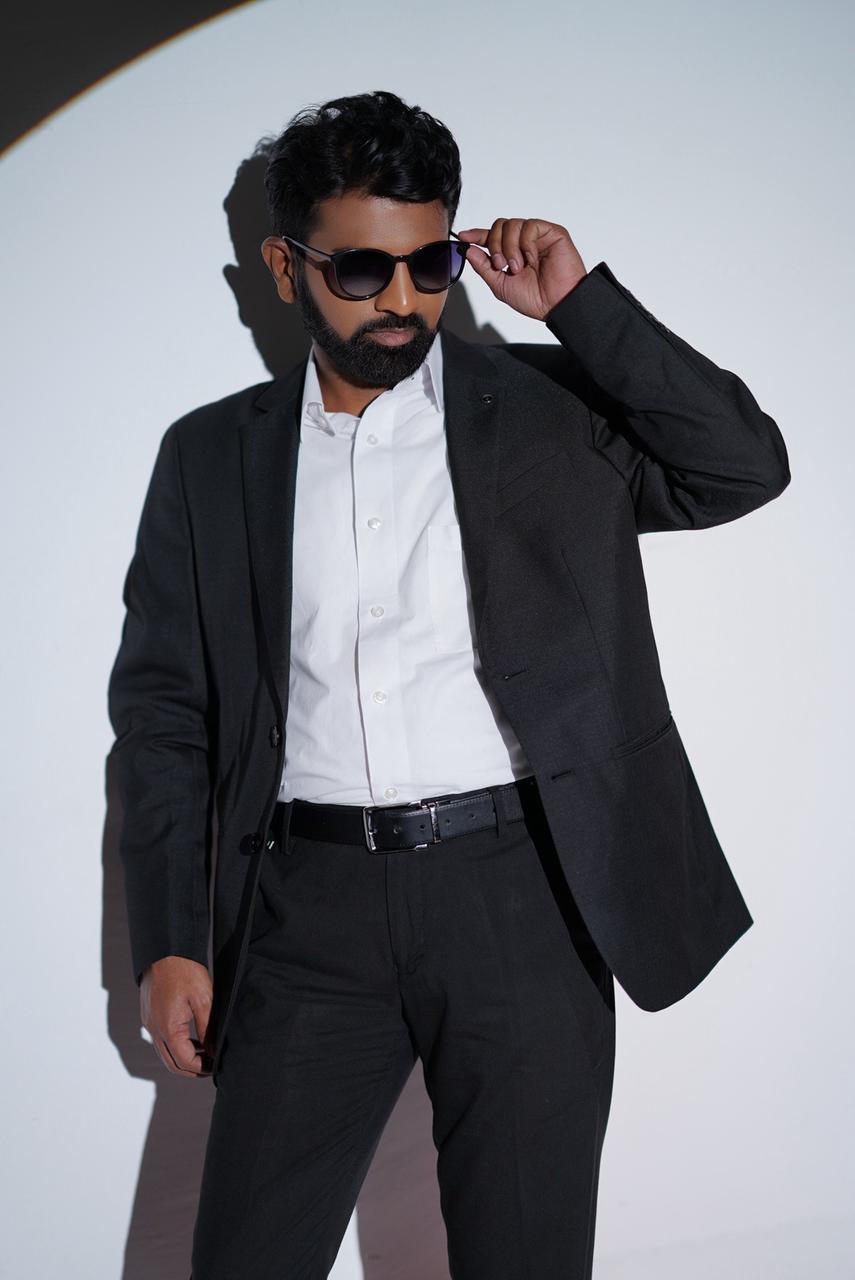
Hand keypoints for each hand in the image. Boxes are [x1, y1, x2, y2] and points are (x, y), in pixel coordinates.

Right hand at [141, 955, 212, 1077]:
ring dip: (184, 1059)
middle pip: (172, 1064)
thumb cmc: (185, 971)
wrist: (165, 951)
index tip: (217, 1065)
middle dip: (192, 1069)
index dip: (203, 1068)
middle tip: (212, 1065)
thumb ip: (208, 1029)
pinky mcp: (149, 1017)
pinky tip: (192, 1039)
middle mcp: (154, 1030)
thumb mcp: (204, 1000)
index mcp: (168, 1029)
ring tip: (206, 1053)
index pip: (185, 1062)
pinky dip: (176, 1046)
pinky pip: (161, 1041)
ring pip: (165, 1054)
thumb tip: (214, 1051)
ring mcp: (150, 1024)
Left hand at [455, 218, 586, 320]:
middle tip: (501, 265)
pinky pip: (530, 226)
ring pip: (512, 224)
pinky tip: (532, 259)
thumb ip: (484, 266)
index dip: (477, 235)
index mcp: (512, 253)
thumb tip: (468, 250)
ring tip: (518, 266)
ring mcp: (538, 236)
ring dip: (510, 247)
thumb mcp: (500, 285)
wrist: (556, 305)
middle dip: (494, 245)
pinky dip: (526, 244)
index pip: (492, 236)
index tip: (463, 237)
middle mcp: (524, 242)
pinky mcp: (552, 232)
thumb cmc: (534, 299)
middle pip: (499, 226)